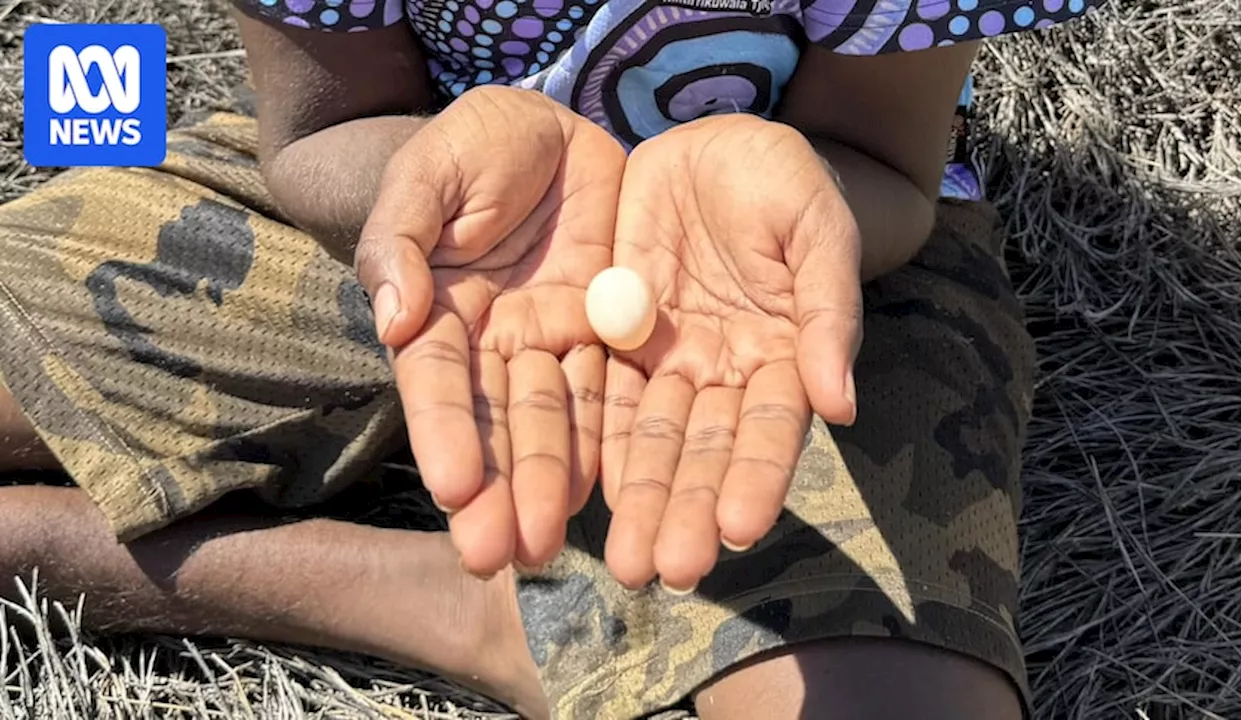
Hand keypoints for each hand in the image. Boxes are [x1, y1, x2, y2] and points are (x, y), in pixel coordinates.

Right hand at [356, 86, 625, 575]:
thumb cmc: (475, 142)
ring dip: (546, 483)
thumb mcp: (429, 172)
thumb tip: (393, 319)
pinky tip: (602, 492)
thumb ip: (401, 237)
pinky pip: (611, 391)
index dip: (445, 433)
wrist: (552, 126)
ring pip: (552, 420)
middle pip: (495, 421)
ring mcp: (552, 341)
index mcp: (441, 310)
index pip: (440, 381)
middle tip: (501, 554)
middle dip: (496, 487)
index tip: (454, 489)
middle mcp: (494, 341)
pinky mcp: (608, 332)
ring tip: (547, 543)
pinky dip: (605, 441)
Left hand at [600, 114, 862, 590]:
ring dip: (638, 499)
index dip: (756, 477)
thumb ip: (826, 311)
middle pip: (704, 451)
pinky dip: (591, 442)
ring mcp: (670, 360)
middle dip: (685, 509)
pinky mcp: (616, 337)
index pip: (771, 429)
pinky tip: (579, 493)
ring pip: (649, 438)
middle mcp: (725, 374)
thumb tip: (843, 405)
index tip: (738, 530)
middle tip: (665, 570)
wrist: (714, 146)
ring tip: (623, 564)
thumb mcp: (816, 228)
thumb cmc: (785, 182)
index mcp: (783, 356)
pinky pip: (599, 393)